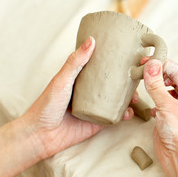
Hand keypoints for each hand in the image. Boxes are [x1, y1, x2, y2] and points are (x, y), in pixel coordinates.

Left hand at [23, 36, 133, 158]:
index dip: (115, 63)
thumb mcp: (62, 79)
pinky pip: (114, 117)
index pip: (101, 68)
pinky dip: (124, 115)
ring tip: (135, 97)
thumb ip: (76, 62)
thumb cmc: (46, 106)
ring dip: (129, 98)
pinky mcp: (98, 123)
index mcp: (81, 80)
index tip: (129, 58)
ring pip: (117, 101)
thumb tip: (91, 40)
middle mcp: (90, 93)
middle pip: (113, 84)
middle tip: (137, 79)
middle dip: (127, 82)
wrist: (40, 135)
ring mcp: (95, 108)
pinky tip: (128, 112)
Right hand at [143, 59, 177, 176]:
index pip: (177, 70)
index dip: (162, 64)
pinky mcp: (169, 118)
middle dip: (157, 74)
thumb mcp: (168, 106)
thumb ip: (157, 85)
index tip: (146, 61)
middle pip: (171, 79)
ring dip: (155, 87)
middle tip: (142, 70)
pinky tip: (150, 105)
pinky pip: (161, 103)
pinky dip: (154, 101)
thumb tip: (151, 65)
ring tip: (144, 84)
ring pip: (165, 91)